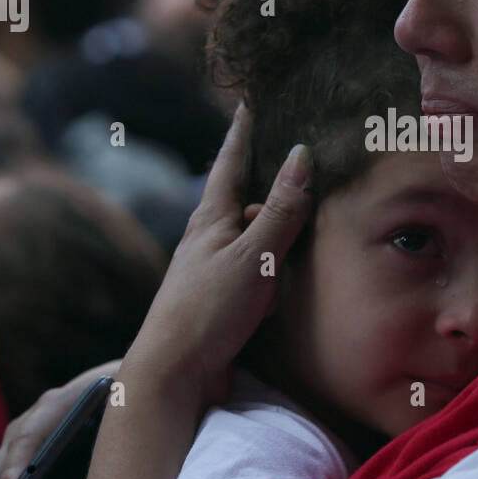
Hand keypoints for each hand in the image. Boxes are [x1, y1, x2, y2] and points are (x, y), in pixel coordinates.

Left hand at [121, 103, 313, 406]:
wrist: (173, 376)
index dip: (242, 133)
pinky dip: (273, 262)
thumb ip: (280, 209)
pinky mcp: (221, 302)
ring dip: (274, 226)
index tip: (249, 103)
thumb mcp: (252, 254)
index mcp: (210, 220)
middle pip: (242, 199)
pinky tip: (288, 271)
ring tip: (304, 212)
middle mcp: (208, 240)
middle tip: (296, 156)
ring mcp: (213, 272)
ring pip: (250, 237)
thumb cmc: (208, 310)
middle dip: (267, 180)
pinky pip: (255, 270)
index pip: (230, 163)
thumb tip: (301, 154)